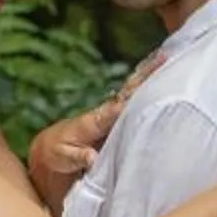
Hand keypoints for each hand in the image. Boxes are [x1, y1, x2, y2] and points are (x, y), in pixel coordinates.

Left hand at [25, 54, 163, 205]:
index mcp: (94, 121)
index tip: (151, 87)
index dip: (133, 98)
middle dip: (145, 77)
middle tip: (165, 58)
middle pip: (129, 93)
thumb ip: (78, 157)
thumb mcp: (63, 157)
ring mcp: (111, 116)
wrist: (48, 151)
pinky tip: (159, 80)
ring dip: (149, 78)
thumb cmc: (55, 153)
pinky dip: (144, 91)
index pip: (117, 108)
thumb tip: (93, 158)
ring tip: (168, 60)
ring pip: (133, 94)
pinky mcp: (114, 121)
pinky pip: (132, 104)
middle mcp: (105, 114)